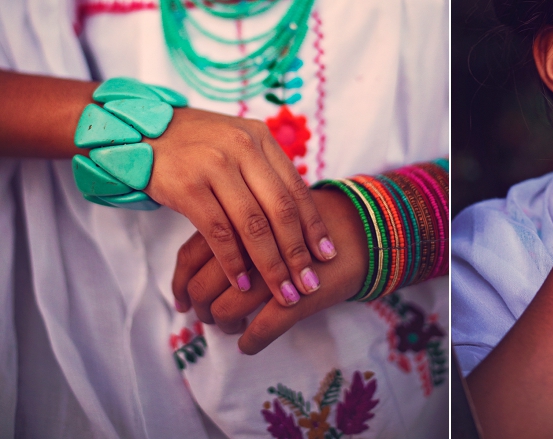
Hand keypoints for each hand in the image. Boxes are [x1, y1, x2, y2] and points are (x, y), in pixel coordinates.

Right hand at [145, 107, 335, 307]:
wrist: (139, 132)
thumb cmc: (195, 146)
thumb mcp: (236, 144)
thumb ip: (264, 171)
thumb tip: (299, 217)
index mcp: (260, 138)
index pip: (296, 189)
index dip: (314, 225)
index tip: (326, 255)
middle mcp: (242, 148)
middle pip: (280, 210)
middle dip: (298, 252)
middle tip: (309, 284)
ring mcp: (214, 166)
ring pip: (253, 225)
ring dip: (271, 265)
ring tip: (283, 292)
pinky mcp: (186, 186)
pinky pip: (218, 232)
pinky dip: (233, 262)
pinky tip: (242, 284)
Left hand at [171, 187, 367, 353]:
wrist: (365, 231)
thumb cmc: (311, 224)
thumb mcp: (267, 214)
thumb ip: (234, 229)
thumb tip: (199, 263)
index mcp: (239, 221)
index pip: (190, 257)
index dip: (181, 284)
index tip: (182, 301)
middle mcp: (251, 247)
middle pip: (202, 288)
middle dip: (201, 310)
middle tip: (209, 318)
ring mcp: (275, 273)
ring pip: (226, 310)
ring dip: (224, 327)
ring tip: (234, 329)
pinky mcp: (299, 297)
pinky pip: (261, 330)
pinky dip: (250, 341)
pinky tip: (250, 343)